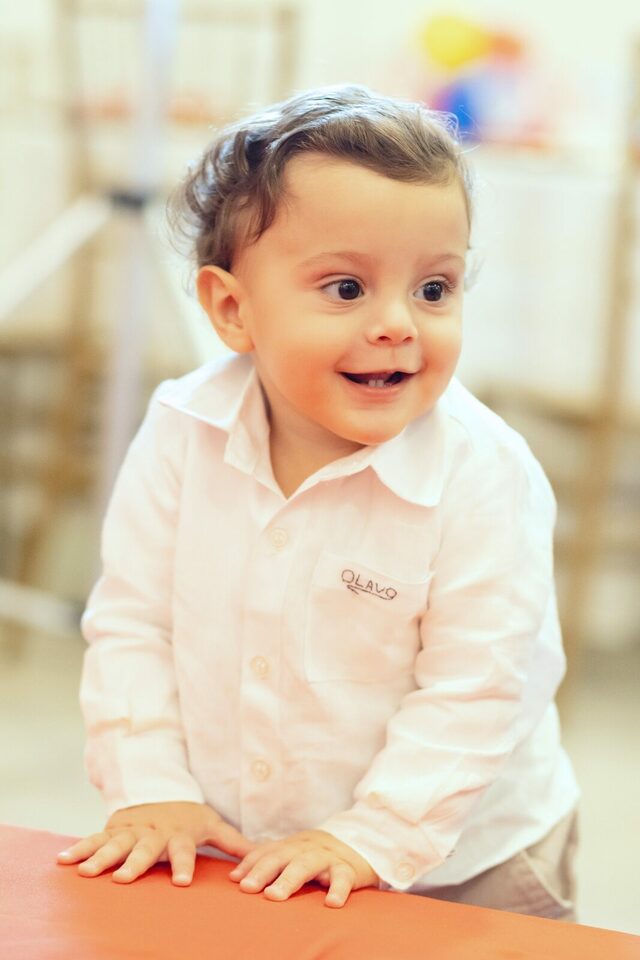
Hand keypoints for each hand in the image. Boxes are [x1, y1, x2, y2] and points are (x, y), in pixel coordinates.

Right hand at [56, 801, 254, 884]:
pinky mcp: (112, 828)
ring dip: (100, 857)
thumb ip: (233, 842)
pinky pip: (93, 838)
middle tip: (122, 878)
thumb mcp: (212, 824)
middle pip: (144, 848)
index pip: (184, 850)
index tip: (181, 882)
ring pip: (115, 843)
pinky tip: (62, 861)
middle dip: (134, 863)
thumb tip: (261, 855)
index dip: (184, 864)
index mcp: (179, 834)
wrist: (161, 790)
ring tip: (87, 872)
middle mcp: (153, 832)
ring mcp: (131, 829)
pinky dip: (78, 849)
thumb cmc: (188, 816)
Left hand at [228, 829, 378, 907]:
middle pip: (281, 856)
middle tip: (247, 887)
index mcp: (291, 845)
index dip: (250, 863)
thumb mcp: (294, 852)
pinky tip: (331, 903)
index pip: (267, 851)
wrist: (362, 842)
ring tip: (274, 896)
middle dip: (262, 871)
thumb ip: (269, 860)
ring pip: (306, 864)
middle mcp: (306, 848)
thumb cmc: (319, 854)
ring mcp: (327, 857)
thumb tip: (234, 876)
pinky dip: (338, 889)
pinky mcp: (348, 868)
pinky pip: (343, 878)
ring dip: (289, 879)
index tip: (233, 879)